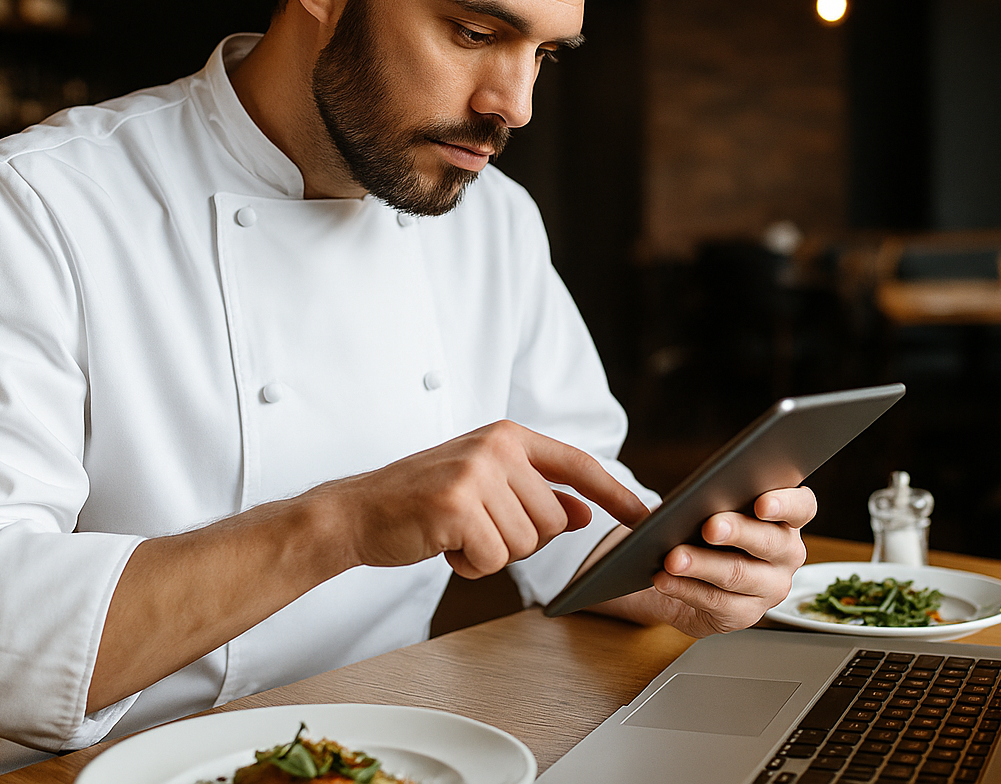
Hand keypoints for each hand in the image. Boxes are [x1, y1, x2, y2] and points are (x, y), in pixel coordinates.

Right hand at [322, 420, 649, 578]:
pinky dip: (470, 565)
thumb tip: (585, 513)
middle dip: (518, 540)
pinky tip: (444, 546)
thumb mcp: (484, 487)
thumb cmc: (422, 502)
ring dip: (491, 553)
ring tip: (456, 533)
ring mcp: (475, 473)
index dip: (614, 491)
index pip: (576, 463)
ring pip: (525, 542)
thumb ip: (535, 496)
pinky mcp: (456, 505)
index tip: (644, 514)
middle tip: (476, 529)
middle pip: (552, 519)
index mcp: (507, 436)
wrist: (357, 512)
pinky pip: (493, 558)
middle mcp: (496, 447)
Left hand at [592, 486, 816, 636]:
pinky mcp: (746, 614)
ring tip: (673, 558)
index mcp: (784, 518)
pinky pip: (717, 602)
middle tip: (709, 527)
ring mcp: (770, 587)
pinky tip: (665, 579)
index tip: (761, 503)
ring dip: (703, 565)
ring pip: (740, 574)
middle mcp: (786, 554)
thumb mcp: (702, 506)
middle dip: (737, 532)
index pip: (801, 507)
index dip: (786, 504)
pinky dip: (686, 589)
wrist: (683, 572)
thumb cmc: (699, 529)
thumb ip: (702, 498)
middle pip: (770, 541)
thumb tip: (680, 503)